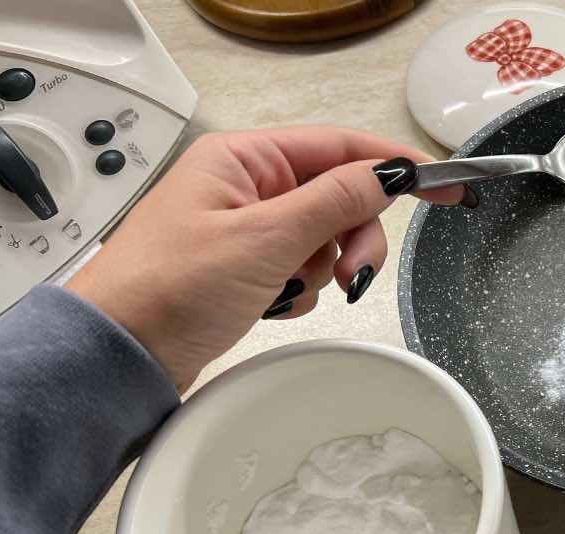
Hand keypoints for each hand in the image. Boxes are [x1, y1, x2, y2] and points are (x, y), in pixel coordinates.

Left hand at [66, 126, 467, 390]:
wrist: (119, 356)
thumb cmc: (171, 288)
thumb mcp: (264, 238)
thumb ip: (335, 201)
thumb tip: (390, 171)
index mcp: (243, 158)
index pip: (340, 147)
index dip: (396, 165)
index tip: (445, 187)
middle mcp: (246, 185)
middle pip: (339, 197)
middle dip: (351, 238)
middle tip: (349, 275)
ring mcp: (247, 227)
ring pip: (325, 238)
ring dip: (320, 269)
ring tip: (284, 294)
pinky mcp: (246, 267)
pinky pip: (303, 268)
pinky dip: (298, 290)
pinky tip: (269, 305)